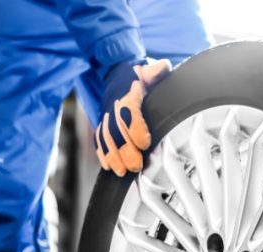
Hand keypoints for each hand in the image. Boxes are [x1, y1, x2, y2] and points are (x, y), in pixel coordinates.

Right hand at [95, 59, 171, 176]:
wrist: (117, 73)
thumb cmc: (138, 76)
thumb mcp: (147, 70)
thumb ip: (156, 71)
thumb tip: (163, 67)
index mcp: (128, 94)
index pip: (129, 111)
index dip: (135, 128)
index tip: (144, 143)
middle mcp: (114, 106)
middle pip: (116, 130)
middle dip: (125, 150)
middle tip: (135, 165)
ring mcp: (107, 116)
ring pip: (106, 138)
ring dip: (113, 156)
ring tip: (122, 172)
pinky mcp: (103, 124)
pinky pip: (99, 139)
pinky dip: (102, 154)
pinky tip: (109, 167)